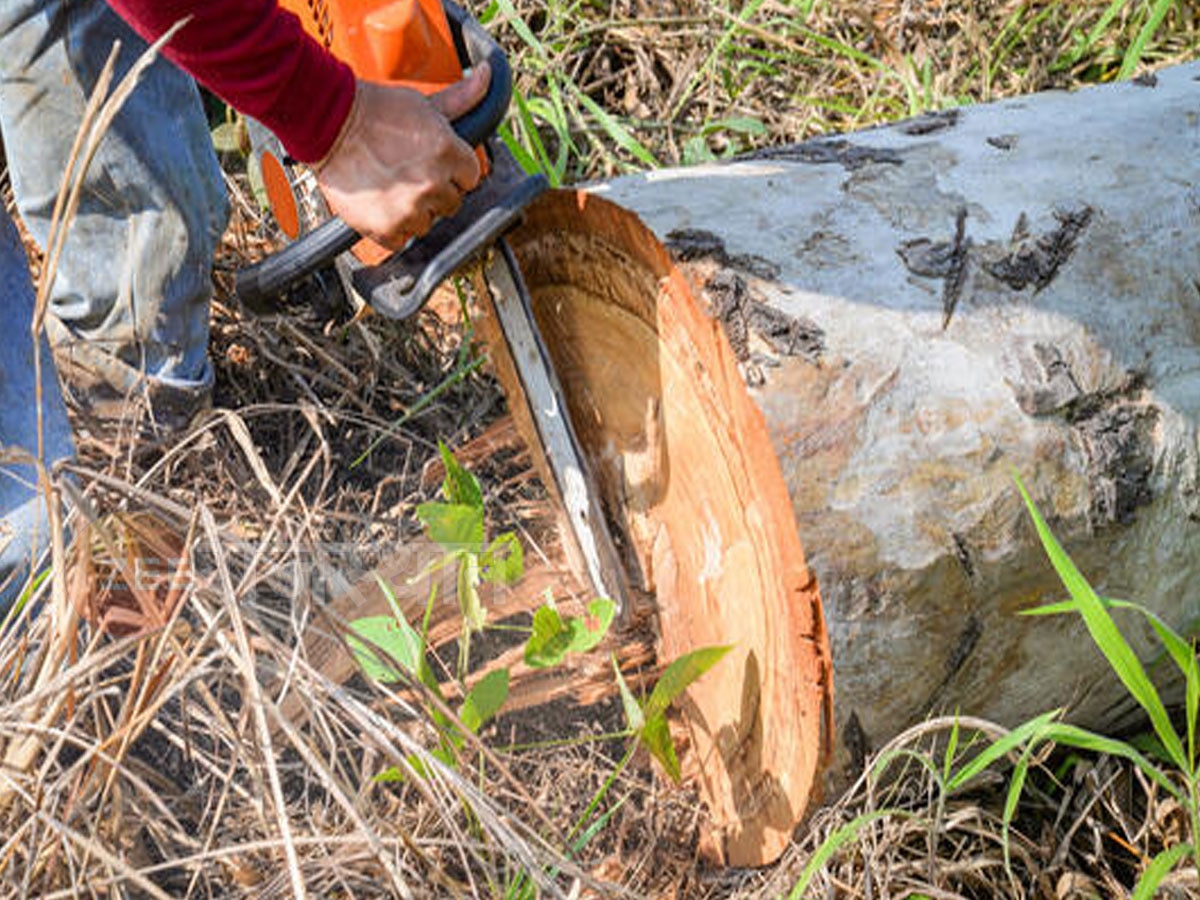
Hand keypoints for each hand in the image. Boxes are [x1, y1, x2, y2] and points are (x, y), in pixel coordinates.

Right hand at [316, 63, 489, 248]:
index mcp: (449, 154)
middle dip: (435, 192)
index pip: (471, 178)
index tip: (437, 167)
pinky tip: (380, 204)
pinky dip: (391, 229)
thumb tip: (486, 77)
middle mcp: (434, 184)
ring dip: (413, 212)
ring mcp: (411, 209)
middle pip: (451, 204)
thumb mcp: (424, 103)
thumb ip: (461, 99)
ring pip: (427, 224)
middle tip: (409, 175)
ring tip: (391, 187)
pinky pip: (401, 241)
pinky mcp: (387, 228)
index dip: (454, 172)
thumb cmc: (375, 111)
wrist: (328, 124)